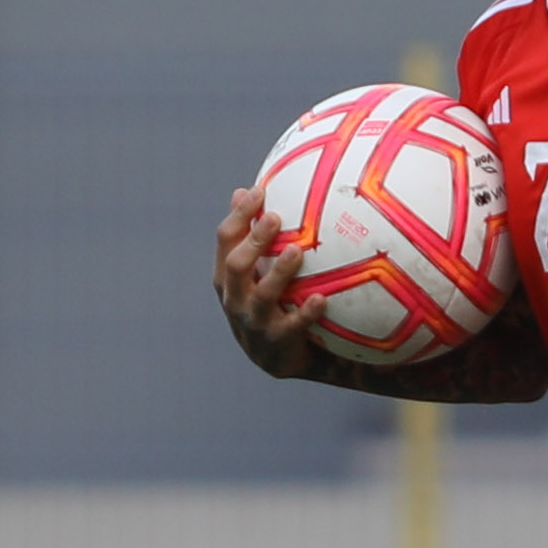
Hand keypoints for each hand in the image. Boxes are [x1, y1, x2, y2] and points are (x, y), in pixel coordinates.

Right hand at [213, 186, 312, 375]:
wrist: (284, 358)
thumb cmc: (274, 302)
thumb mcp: (260, 270)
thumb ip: (254, 235)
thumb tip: (246, 189)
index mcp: (228, 276)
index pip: (225, 240)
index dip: (239, 215)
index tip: (258, 191)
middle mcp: (235, 299)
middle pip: (236, 266)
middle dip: (254, 241)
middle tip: (274, 218)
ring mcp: (253, 324)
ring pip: (261, 296)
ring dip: (278, 273)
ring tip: (297, 252)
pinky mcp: (275, 346)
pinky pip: (291, 328)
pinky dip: (305, 314)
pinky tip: (321, 299)